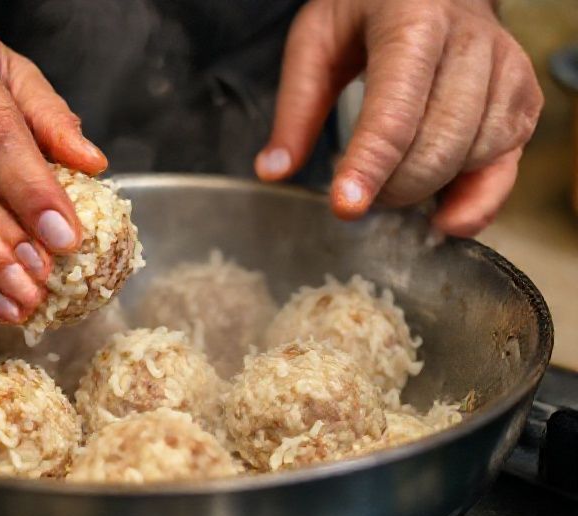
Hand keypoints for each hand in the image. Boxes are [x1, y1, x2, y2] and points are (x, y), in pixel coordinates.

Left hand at [255, 0, 542, 235]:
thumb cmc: (369, 12)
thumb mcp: (316, 42)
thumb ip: (295, 108)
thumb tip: (272, 171)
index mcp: (413, 21)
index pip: (394, 110)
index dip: (370, 165)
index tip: (346, 207)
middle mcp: (471, 42)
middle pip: (438, 143)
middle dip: (393, 187)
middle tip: (358, 194)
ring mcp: (507, 71)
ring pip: (474, 157)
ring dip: (427, 191)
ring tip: (390, 186)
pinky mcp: (524, 99)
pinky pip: (505, 166)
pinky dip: (474, 202)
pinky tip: (442, 214)